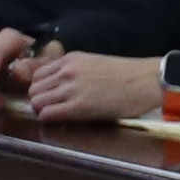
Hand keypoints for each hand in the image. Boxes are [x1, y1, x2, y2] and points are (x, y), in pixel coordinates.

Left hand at [15, 50, 163, 126]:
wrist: (146, 81)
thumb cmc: (127, 75)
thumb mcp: (94, 63)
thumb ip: (74, 71)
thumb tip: (59, 86)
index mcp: (70, 59)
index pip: (38, 74)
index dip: (41, 88)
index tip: (49, 96)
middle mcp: (66, 71)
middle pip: (34, 89)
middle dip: (39, 100)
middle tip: (52, 109)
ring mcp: (71, 88)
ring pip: (37, 101)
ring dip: (42, 111)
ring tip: (57, 116)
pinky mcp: (78, 106)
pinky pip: (47, 114)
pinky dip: (48, 119)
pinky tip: (60, 121)